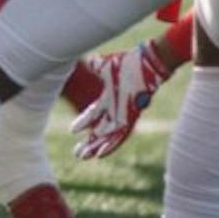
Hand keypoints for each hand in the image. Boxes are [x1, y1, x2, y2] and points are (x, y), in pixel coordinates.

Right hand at [69, 42, 172, 158]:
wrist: (146, 64)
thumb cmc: (128, 63)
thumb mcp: (105, 65)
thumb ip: (95, 65)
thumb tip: (88, 60)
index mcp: (109, 98)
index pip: (94, 114)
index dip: (83, 122)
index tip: (72, 131)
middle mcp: (117, 109)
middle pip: (100, 131)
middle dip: (88, 142)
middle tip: (76, 153)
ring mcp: (124, 115)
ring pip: (108, 137)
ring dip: (95, 148)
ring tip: (82, 157)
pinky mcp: (130, 119)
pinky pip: (119, 137)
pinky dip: (110, 146)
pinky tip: (100, 155)